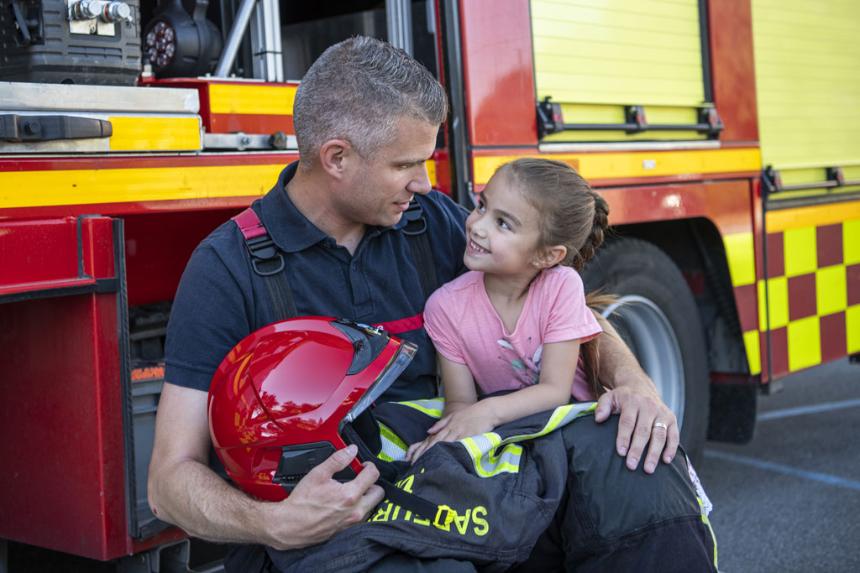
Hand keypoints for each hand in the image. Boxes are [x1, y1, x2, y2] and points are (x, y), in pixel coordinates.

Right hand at [263, 445, 384, 549]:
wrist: (290, 525)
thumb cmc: (302, 502)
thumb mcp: (318, 474)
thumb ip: (337, 460)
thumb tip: (351, 450)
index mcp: (350, 495)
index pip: (373, 475)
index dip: (369, 466)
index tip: (363, 465)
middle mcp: (355, 511)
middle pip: (378, 493)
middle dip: (371, 483)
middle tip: (360, 478)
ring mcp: (352, 522)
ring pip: (371, 506)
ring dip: (365, 496)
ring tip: (350, 490)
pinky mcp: (347, 529)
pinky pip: (362, 517)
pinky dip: (358, 508)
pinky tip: (344, 503)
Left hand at [405, 403, 495, 461]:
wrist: (487, 410)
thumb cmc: (471, 414)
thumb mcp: (454, 416)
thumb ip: (441, 424)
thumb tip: (428, 431)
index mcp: (446, 426)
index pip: (430, 439)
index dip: (420, 449)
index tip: (411, 458)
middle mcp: (450, 429)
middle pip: (433, 443)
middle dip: (423, 454)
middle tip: (414, 464)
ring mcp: (458, 432)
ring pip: (443, 444)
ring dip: (433, 454)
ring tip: (425, 464)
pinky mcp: (467, 436)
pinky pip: (457, 445)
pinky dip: (449, 451)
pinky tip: (444, 458)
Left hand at [595, 385, 678, 473]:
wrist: (641, 386)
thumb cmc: (623, 397)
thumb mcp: (610, 397)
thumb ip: (602, 407)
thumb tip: (598, 419)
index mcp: (632, 402)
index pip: (628, 422)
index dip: (624, 438)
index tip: (621, 452)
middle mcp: (648, 407)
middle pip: (643, 431)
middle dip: (637, 449)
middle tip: (631, 465)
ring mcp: (662, 413)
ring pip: (659, 435)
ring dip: (654, 453)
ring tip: (648, 469)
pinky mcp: (671, 419)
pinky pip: (674, 435)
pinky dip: (671, 448)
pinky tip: (666, 461)